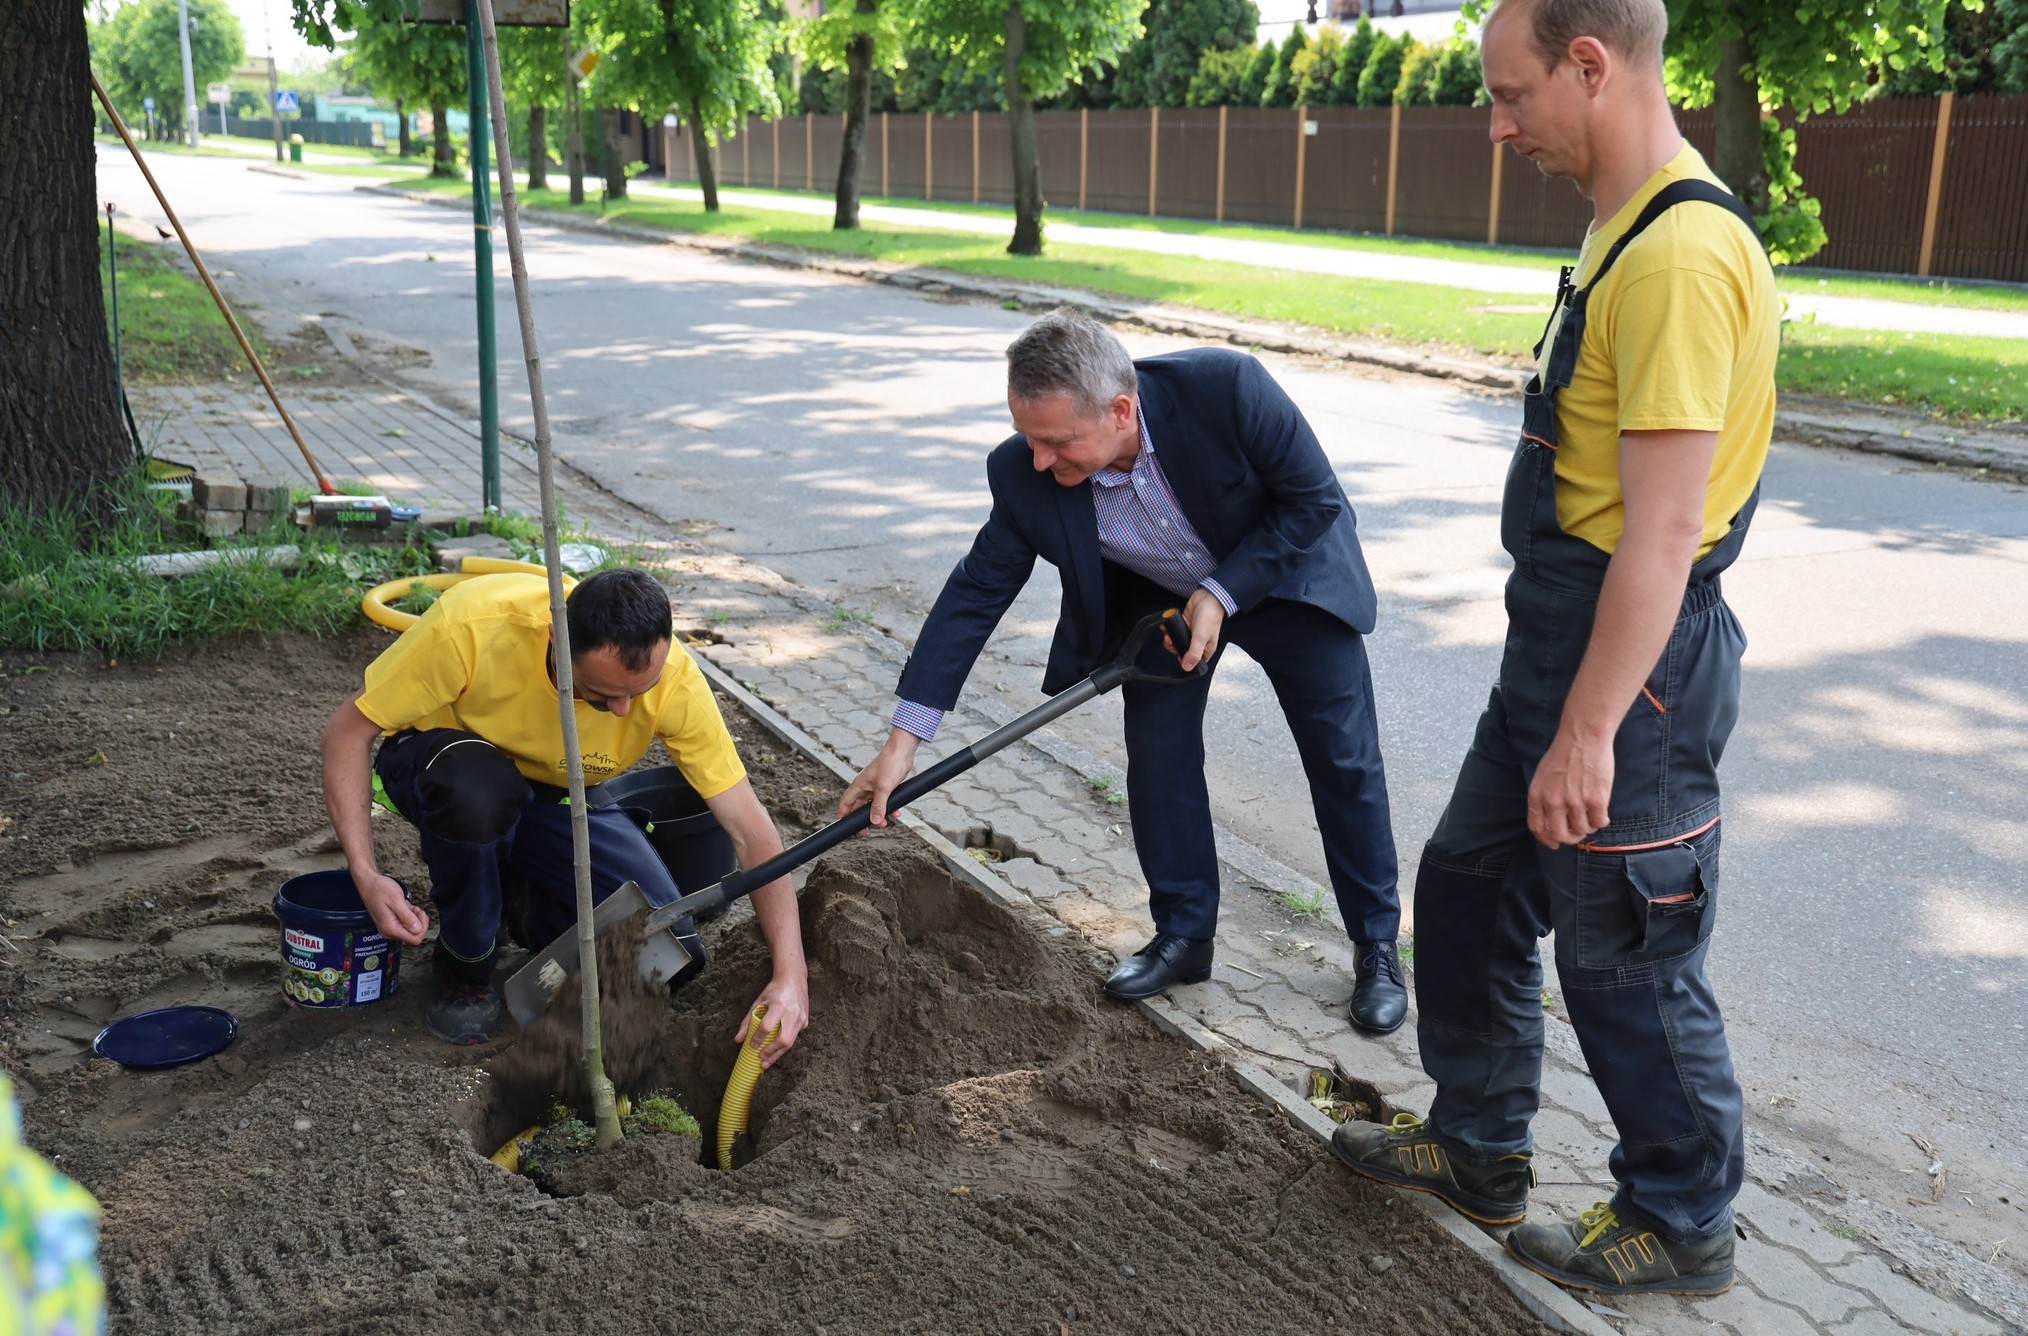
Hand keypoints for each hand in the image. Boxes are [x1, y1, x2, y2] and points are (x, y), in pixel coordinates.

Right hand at [356, 867, 427, 944]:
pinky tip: (404, 906)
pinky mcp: (390, 923)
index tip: (420, 913)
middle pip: (413, 935)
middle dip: (419, 921)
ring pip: (410, 929)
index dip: (422, 927)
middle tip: (415, 908)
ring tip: (408, 905)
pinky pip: (405, 924)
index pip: (415, 939)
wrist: (368, 883)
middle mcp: (389, 931)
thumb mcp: (396, 900)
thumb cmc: (379, 889)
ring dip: (414, 917)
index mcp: (391, 928)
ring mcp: (389, 928)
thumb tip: (417, 930)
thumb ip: (407, 916)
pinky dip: (409, 915)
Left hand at [735, 970, 809, 1069]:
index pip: (767, 1027)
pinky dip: (784, 1045)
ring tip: (767, 1062)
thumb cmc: (774, 991)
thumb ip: (748, 1021)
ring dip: (778, 1054)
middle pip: (783, 1040)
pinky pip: (794, 1037)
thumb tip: (738, 1040)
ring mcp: (801, 1018)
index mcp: (778, 1006)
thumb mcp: (758, 1002)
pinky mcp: (805, 1022)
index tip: (752, 1046)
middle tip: (761, 1061)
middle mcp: (792, 1013)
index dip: (758, 1038)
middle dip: (771, 1053)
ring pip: (791, 1042)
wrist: (794, 979)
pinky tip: (776, 1050)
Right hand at [838, 728, 920, 827]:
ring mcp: (875, 787)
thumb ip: (878, 806)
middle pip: (859, 808)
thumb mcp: (884, 788)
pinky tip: (896, 812)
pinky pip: (884, 802)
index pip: (845, 803)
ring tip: (886, 822)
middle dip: (864, 819)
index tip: (846, 827)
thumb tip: (874, 821)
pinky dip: (888, 808)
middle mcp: (865, 787)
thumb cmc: (890, 763)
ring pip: (872, 806)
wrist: (903, 752)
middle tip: (867, 830)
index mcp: (859, 786)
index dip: (843, 815)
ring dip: (878, 815)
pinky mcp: (885, 787)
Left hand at [1166, 587, 1226, 672]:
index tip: (1177, 654)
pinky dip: (1169, 629)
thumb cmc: (1209, 617)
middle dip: (1173, 647)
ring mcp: (1190, 634)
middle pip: (1182, 652)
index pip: (1193, 662)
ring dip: (1169, 638)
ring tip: (1167, 632)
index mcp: (1205, 650)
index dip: (1183, 661)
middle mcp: (1198, 643)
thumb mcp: (1201, 638)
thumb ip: (1193, 653)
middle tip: (1169, 640)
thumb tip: (1186, 668)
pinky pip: (1174, 630)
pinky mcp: (1184, 625)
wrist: (1208, 597)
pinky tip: (1165, 625)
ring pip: (1176, 641)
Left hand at [1527, 725, 1613, 847]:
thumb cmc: (1563, 753)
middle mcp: (1553, 802)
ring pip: (1582, 830)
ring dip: (1588, 826)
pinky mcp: (1596, 799)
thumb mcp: (1542, 776)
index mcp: (1537, 796)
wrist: (1583, 736)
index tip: (1555, 843)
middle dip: (1570, 838)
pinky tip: (1601, 810)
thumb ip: (1543, 798)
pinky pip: (1599, 822)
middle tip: (1578, 832)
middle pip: (1560, 835)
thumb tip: (1548, 822)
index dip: (1547, 840)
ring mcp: (1575, 802)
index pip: (1537, 828)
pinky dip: (1601, 820)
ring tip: (1590, 813)